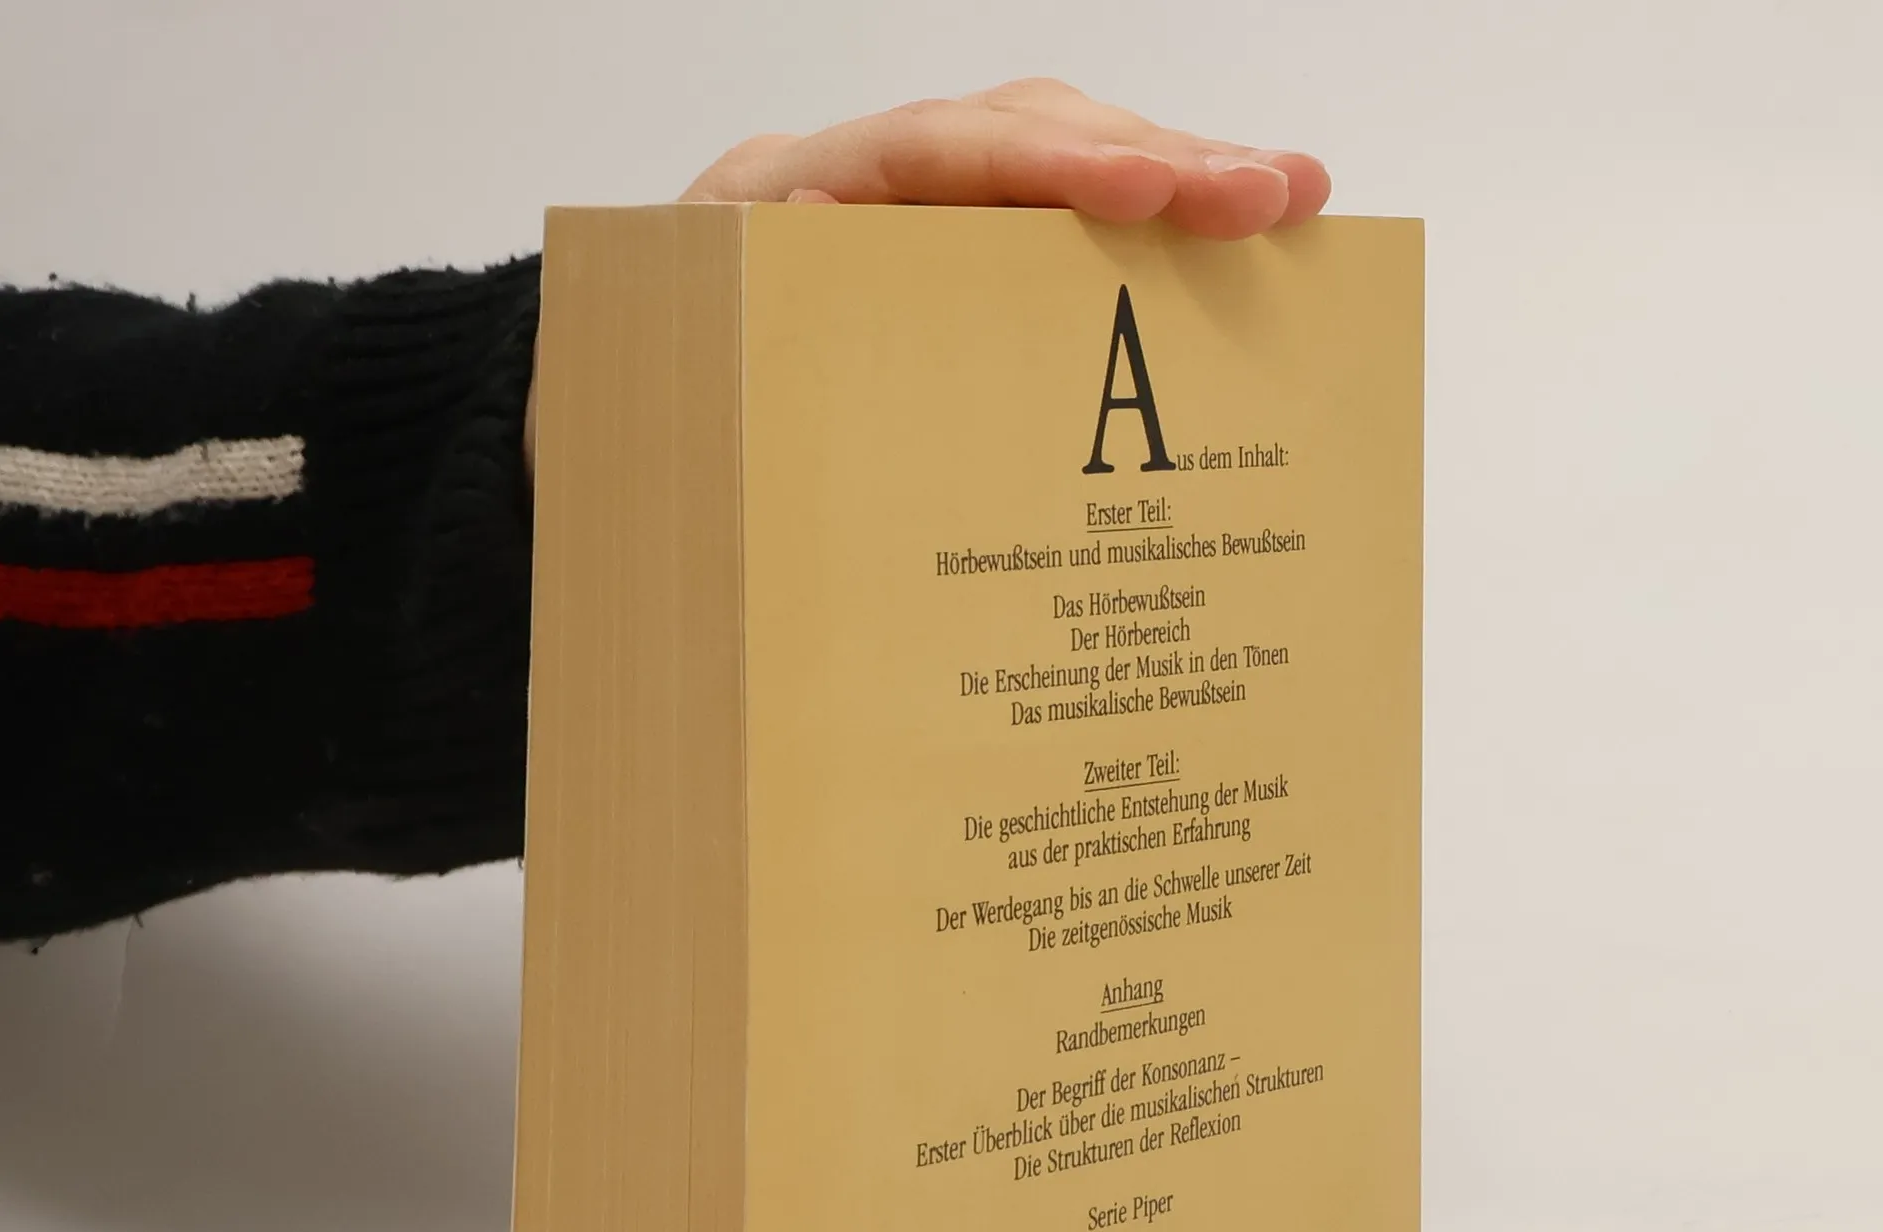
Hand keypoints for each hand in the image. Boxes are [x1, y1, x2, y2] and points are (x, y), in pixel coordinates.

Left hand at [526, 80, 1331, 476]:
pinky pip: (1047, 247)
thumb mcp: (650, 415)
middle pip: (1018, 140)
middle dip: (1156, 160)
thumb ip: (712, 379)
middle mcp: (849, 197)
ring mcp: (904, 233)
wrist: (594, 441)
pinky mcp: (941, 279)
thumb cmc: (627, 433)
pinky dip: (1136, 250)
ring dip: (1173, 190)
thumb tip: (795, 299)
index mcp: (771, 210)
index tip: (1152, 190)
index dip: (1044, 165)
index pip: (928, 152)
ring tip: (1287, 205)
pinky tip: (1220, 259)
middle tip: (1279, 192)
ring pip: (1052, 181)